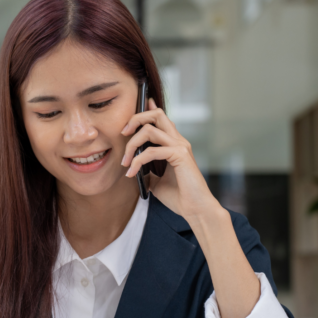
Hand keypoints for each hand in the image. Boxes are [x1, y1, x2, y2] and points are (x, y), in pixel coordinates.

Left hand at [120, 99, 222, 221]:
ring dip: (131, 145)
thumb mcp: (157, 182)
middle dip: (136, 118)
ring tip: (125, 163)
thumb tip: (135, 170)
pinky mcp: (180, 155)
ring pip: (150, 129)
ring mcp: (180, 146)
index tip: (135, 108)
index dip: (147, 109)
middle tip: (123, 133)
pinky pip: (152, 151)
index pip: (161, 118)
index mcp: (174, 144)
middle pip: (157, 114)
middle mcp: (178, 141)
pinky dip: (138, 161)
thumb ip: (148, 172)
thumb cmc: (179, 197)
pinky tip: (132, 173)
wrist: (195, 210)